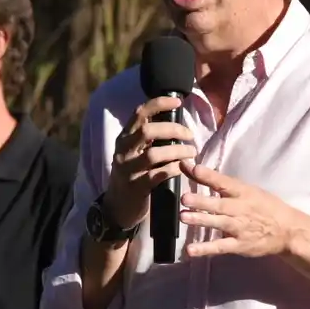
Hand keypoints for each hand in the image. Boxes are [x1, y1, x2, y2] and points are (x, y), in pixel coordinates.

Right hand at [105, 97, 196, 229]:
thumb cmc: (133, 175)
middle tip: (189, 135)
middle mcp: (123, 151)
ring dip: (178, 150)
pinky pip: (159, 174)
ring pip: (154, 153)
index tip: (178, 101)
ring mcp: (128, 169)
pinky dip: (174, 169)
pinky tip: (183, 168)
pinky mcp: (136, 187)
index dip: (159, 103)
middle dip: (173, 129)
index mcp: (124, 138)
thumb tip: (175, 122)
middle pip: (148, 131)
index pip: (139, 113)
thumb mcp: (134, 153)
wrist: (118, 206)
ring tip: (191, 152)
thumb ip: (148, 139)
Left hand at [179, 162, 304, 257]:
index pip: (224, 182)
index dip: (209, 176)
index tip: (193, 168)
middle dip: (202, 202)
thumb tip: (194, 169)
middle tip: (184, 198)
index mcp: (243, 193)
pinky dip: (206, 249)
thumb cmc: (264, 206)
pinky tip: (190, 250)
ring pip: (219, 223)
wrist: (288, 231)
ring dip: (201, 220)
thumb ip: (221, 182)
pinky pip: (220, 247)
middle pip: (219, 205)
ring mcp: (240, 228)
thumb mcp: (248, 190)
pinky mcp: (239, 245)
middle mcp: (241, 209)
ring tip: (183, 217)